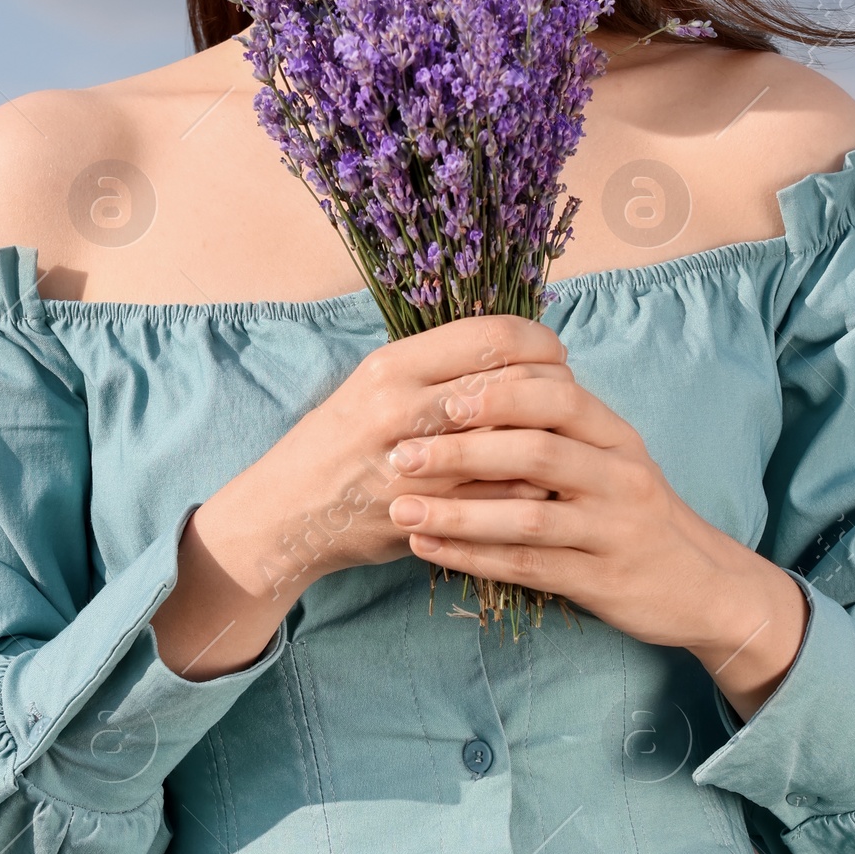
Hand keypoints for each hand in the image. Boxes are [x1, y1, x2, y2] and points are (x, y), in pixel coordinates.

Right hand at [151, 315, 573, 678]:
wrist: (286, 514)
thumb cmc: (337, 442)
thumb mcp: (374, 385)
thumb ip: (435, 364)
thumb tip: (511, 345)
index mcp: (392, 367)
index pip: (493, 336)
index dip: (540, 341)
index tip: (554, 353)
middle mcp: (401, 411)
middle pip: (513, 386)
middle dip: (556, 390)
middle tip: (568, 396)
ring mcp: (414, 469)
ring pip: (516, 443)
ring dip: (552, 440)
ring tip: (562, 436)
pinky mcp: (426, 516)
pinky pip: (503, 497)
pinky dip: (533, 486)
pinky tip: (540, 481)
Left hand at [384, 376, 807, 719]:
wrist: (703, 585)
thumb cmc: (635, 513)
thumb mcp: (613, 458)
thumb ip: (560, 427)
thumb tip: (480, 384)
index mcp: (617, 436)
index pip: (557, 396)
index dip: (498, 393)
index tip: (439, 394)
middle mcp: (620, 477)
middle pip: (537, 451)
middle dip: (463, 450)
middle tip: (403, 451)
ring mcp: (612, 530)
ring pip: (528, 517)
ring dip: (457, 512)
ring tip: (400, 507)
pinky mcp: (601, 580)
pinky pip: (529, 567)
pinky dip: (473, 557)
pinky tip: (428, 549)